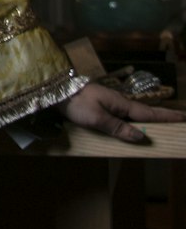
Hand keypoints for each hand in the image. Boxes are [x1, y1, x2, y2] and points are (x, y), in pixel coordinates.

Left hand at [60, 81, 184, 143]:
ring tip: (161, 124)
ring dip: (148, 118)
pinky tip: (133, 124)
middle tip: (179, 120)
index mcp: (121, 104)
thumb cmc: (76, 103)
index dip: (166, 116)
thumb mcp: (97, 118)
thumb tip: (142, 138)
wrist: (55, 90)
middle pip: (145, 113)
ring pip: (134, 114)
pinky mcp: (101, 105)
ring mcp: (110, 103)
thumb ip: (119, 128)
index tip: (184, 117)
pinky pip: (123, 115)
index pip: (149, 113)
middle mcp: (119, 102)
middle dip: (162, 116)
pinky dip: (133, 120)